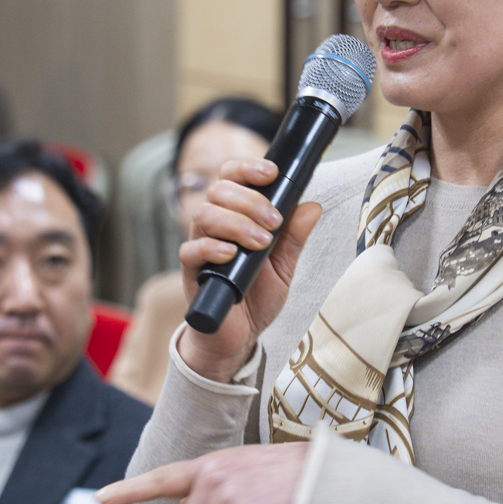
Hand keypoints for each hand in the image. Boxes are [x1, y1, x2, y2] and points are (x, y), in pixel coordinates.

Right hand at [178, 157, 321, 382]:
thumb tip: (312, 207)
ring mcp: (200, 246)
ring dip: (237, 223)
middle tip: (273, 222)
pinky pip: (191, 250)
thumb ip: (294, 237)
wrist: (239, 335)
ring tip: (261, 243)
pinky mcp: (191, 271)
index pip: (232, 177)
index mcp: (236, 215)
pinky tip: (231, 254)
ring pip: (205, 215)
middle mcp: (214, 225)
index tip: (271, 172)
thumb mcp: (284, 266)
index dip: (247, 168)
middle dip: (250, 200)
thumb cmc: (257, 296)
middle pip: (219, 191)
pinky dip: (212, 247)